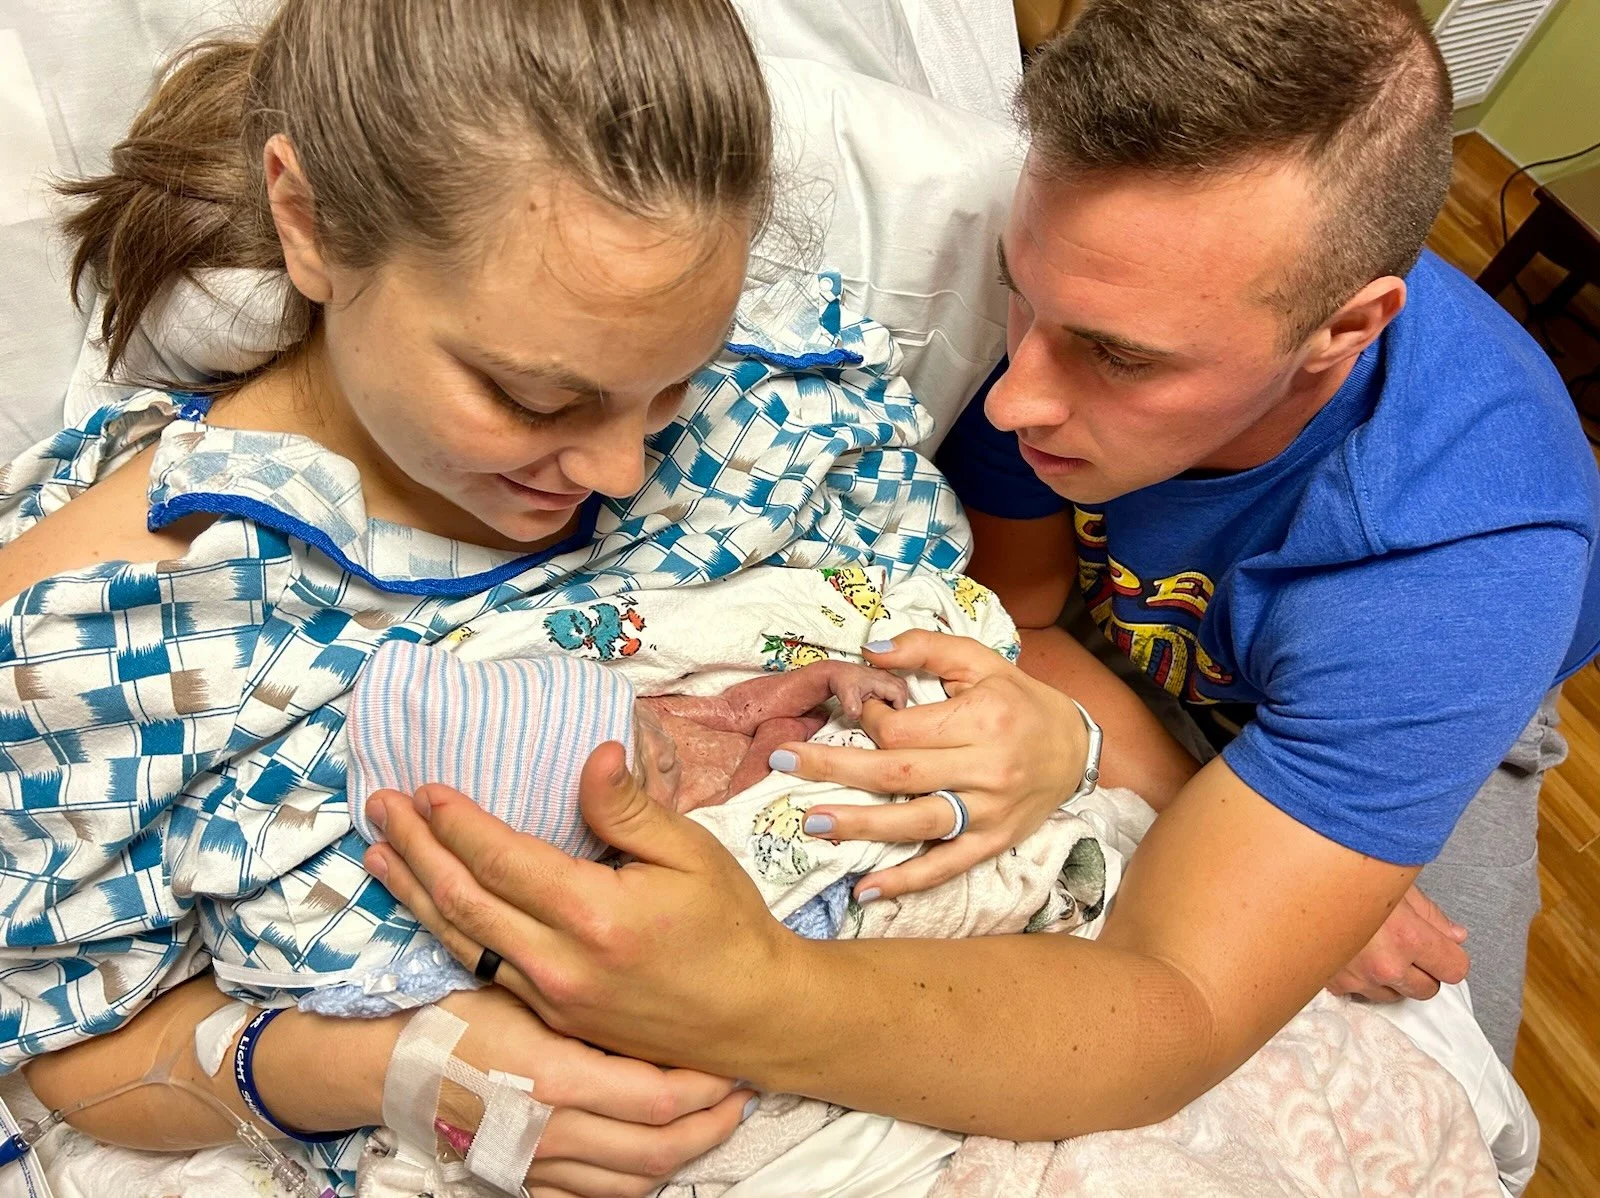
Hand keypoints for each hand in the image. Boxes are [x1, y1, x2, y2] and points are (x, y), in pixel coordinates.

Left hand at [361, 745, 801, 1079]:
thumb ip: (629, 808)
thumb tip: (592, 754)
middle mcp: (559, 963)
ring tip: (378, 855)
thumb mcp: (691, 853)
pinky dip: (444, 932)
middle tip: (378, 808)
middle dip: (415, 849)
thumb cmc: (728, 926)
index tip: (426, 788)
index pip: (502, 860)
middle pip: (463, 900)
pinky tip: (427, 909)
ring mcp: (550, 999)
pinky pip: (482, 967)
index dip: (458, 823)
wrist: (751, 1017)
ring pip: (460, 940)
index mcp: (594, 915)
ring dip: (413, 892)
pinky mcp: (552, 1019)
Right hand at [428, 986, 754, 1196]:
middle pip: (659, 1149)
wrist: (392, 1063)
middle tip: (739, 1097)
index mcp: (558, 1078)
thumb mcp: (526, 992)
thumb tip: (659, 1000)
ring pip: (633, 1181)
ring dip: (682, 1156)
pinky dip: (633, 1183)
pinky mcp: (523, 1181)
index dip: (705, 1086)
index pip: (658, 1098)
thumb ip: (589, 1004)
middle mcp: (552, 1131)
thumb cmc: (460, 1014)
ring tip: (710, 1125)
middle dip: (711, 1125)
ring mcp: (538, 1164)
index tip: (729, 1062)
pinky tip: (653, 1157)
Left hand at [771, 631, 1088, 901]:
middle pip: (898, 773)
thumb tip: (869, 649)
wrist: (1076, 748)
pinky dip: (906, 881)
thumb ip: (925, 648)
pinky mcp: (993, 842)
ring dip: (860, 826)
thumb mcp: (980, 661)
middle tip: (781, 761)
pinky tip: (866, 890)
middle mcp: (987, 769)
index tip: (858, 713)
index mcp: (982, 720)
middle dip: (835, 767)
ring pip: (915, 823)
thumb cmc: (1019, 700)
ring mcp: (989, 812)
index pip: (905, 730)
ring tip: (813, 823)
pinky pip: (945, 866)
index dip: (869, 721)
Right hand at [1325, 884, 1468, 1001]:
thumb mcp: (1396, 883)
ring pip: (1395, 995)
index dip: (1450, 955)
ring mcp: (1359, 978)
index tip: (1441, 946)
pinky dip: (1364, 978)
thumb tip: (1455, 935)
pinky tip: (1356, 953)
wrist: (1291, 881)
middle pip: (1428, 989)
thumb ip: (1431, 915)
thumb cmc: (1343, 873)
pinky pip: (1362, 992)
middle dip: (1425, 970)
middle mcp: (1385, 965)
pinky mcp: (1335, 984)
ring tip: (1377, 946)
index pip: (1456, 969)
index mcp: (1407, 938)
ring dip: (1393, 977)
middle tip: (1408, 944)